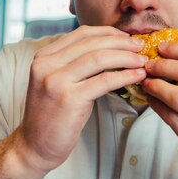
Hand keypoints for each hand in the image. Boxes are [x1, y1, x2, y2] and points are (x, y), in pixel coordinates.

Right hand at [17, 25, 146, 173]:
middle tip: (140, 46)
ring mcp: (56, 81)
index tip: (126, 37)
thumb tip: (110, 47)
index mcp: (44, 56)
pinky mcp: (69, 99)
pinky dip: (124, 76)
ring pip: (99, 58)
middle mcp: (47, 64)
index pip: (82, 33)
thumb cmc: (53, 113)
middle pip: (92, 43)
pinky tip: (137, 76)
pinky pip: (104, 81)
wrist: (34, 146)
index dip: (108, 33)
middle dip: (121, 43)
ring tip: (143, 61)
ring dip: (126, 57)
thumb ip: (74, 62)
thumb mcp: (57, 80)